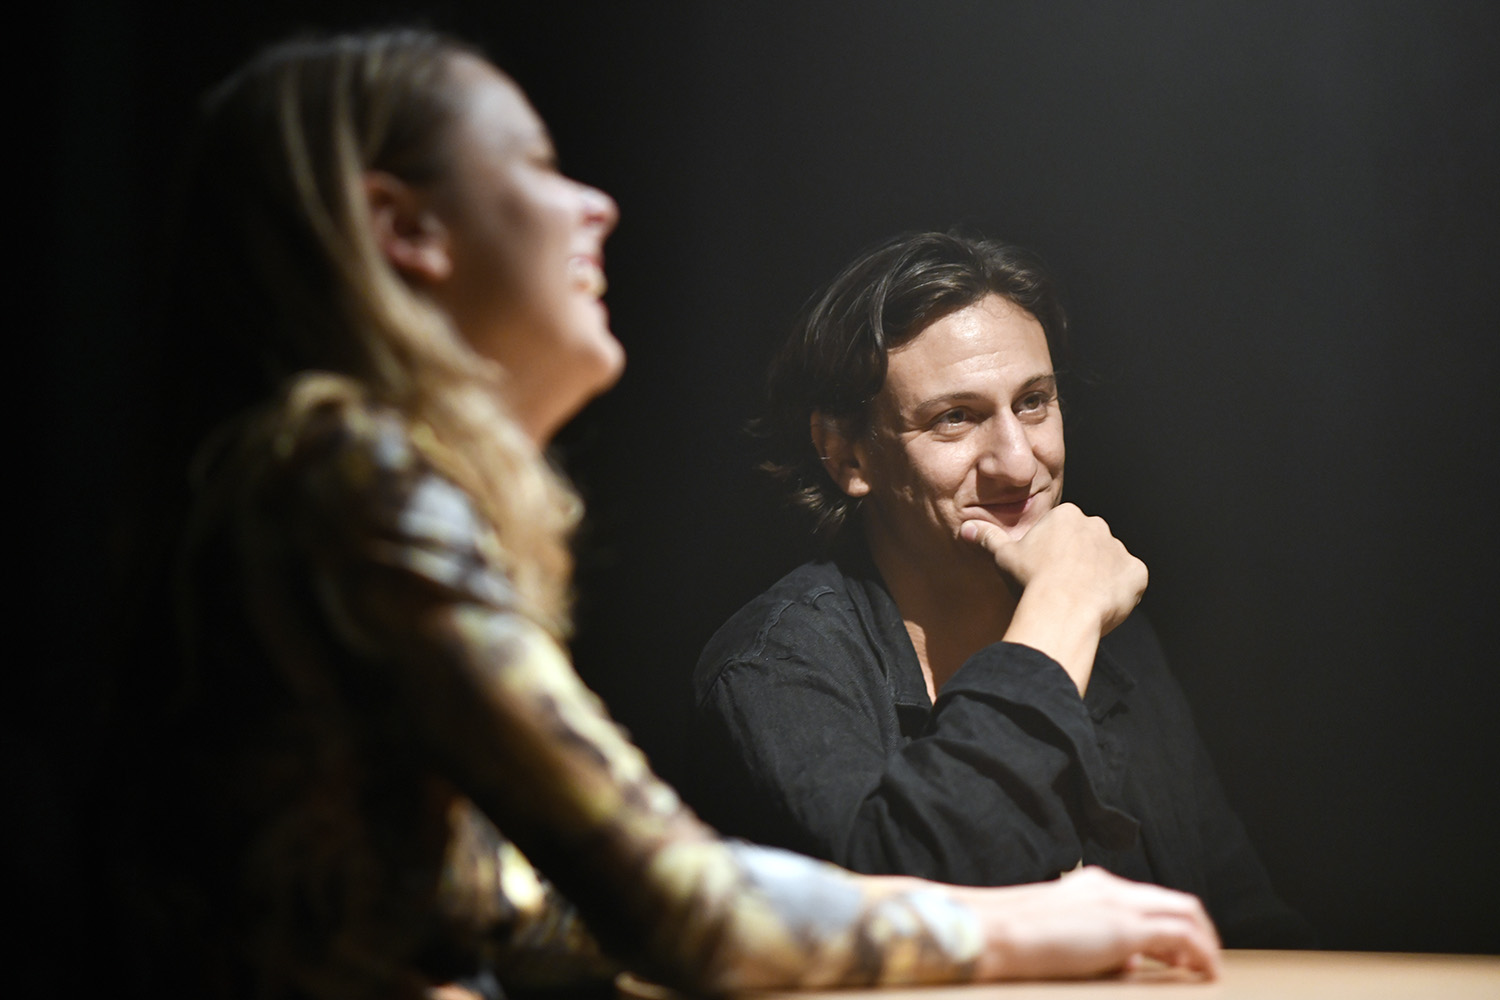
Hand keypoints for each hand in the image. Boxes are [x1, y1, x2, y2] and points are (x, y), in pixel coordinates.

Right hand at [960, 503, 1146, 636]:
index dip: (1052, 552)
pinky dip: (1119, 592)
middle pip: (1088, 544)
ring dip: (1098, 577)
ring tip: (1078, 600)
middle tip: (1060, 586)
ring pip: (1108, 563)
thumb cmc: (1030, 580)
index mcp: (1067, 515)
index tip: (1043, 570)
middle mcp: (1097, 525)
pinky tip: (1099, 605)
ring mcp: (1119, 549)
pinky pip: (1130, 581)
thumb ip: (987, 537)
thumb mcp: (1003, 555)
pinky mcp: (1137, 573)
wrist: (1061, 609)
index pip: (1063, 530)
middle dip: (1078, 561)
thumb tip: (965, 527)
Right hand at [960, 866, 1220, 980]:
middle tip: (1204, 959)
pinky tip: (1205, 971)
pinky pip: (1182, 935)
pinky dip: (1200, 952)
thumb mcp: (1063, 936)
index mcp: (1093, 885)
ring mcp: (1120, 903)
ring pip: (1185, 912)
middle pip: (1175, 901)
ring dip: (1204, 940)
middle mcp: (1111, 887)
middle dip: (1199, 930)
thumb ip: (1098, 945)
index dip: (1171, 924)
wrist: (994, 932)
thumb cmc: (1014, 938)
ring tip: (1208, 967)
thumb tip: (1130, 963)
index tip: (1179, 950)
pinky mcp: (1125, 927)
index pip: (1147, 899)